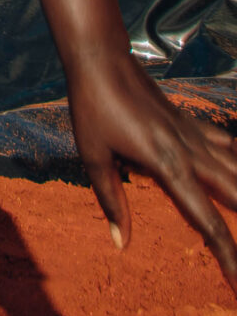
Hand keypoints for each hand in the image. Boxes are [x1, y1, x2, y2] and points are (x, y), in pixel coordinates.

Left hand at [67, 44, 236, 292]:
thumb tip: (122, 244)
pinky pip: (228, 146)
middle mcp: (192, 154)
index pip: (208, 223)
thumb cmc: (93, 107)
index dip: (228, 257)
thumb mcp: (93, 157)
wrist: (102, 58)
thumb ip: (111, 202)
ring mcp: (195, 136)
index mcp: (169, 168)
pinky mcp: (191, 124)